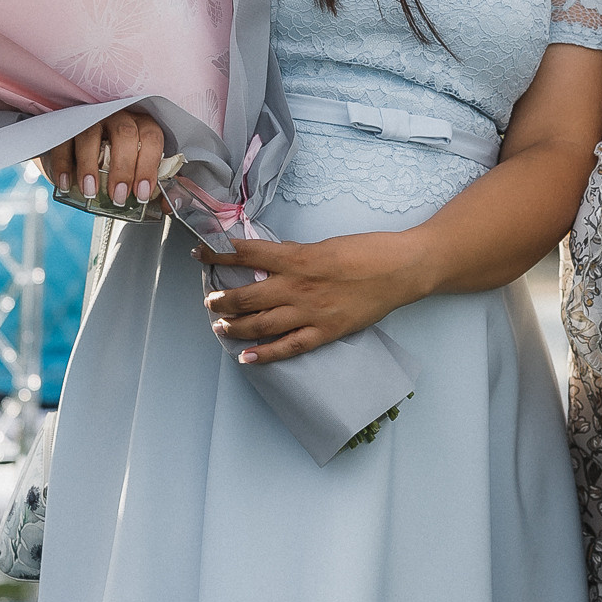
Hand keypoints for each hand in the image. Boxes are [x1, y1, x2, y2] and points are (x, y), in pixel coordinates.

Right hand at [39, 112, 165, 207]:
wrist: (82, 153)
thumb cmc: (116, 161)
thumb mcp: (138, 172)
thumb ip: (158, 187)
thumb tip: (170, 205)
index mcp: (141, 125)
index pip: (152, 138)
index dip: (148, 166)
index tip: (142, 193)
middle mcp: (118, 117)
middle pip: (125, 134)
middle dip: (123, 168)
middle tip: (119, 196)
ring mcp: (91, 118)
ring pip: (91, 134)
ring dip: (90, 166)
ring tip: (91, 191)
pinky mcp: (65, 126)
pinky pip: (63, 141)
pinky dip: (63, 164)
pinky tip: (67, 184)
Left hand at [198, 229, 427, 363]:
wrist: (401, 270)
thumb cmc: (367, 251)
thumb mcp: (325, 244)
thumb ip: (295, 254)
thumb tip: (268, 260)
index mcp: (298, 258)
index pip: (247, 255)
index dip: (218, 254)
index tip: (200, 254)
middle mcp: (298, 287)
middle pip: (247, 296)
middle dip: (221, 299)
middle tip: (209, 300)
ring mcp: (310, 313)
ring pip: (260, 324)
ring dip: (234, 326)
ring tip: (219, 325)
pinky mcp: (325, 333)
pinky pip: (288, 347)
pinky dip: (264, 354)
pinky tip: (246, 357)